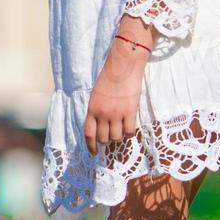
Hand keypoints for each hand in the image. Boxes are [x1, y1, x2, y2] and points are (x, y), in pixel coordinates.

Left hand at [83, 25, 148, 154]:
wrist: (122, 66)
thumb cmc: (109, 78)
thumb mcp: (96, 95)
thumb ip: (97, 110)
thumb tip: (100, 126)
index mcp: (92, 108)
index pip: (89, 133)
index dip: (91, 146)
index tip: (94, 153)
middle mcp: (102, 114)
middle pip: (103, 138)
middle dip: (107, 141)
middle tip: (111, 137)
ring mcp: (116, 114)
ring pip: (117, 137)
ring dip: (118, 137)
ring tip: (120, 131)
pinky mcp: (130, 112)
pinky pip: (129, 131)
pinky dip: (129, 133)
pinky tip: (129, 129)